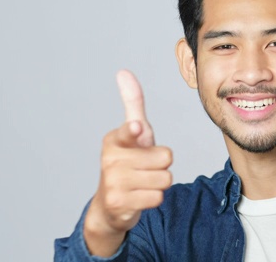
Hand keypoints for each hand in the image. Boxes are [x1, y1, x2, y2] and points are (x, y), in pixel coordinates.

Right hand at [83, 70, 172, 256]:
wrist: (110, 204)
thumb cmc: (128, 161)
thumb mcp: (133, 132)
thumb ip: (132, 104)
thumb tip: (123, 72)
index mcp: (114, 139)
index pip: (130, 132)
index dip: (135, 131)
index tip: (136, 128)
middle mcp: (109, 160)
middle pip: (166, 157)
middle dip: (162, 165)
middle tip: (145, 168)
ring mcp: (112, 183)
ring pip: (165, 178)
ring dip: (159, 183)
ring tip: (143, 182)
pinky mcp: (118, 204)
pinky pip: (158, 197)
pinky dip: (154, 198)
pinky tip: (139, 197)